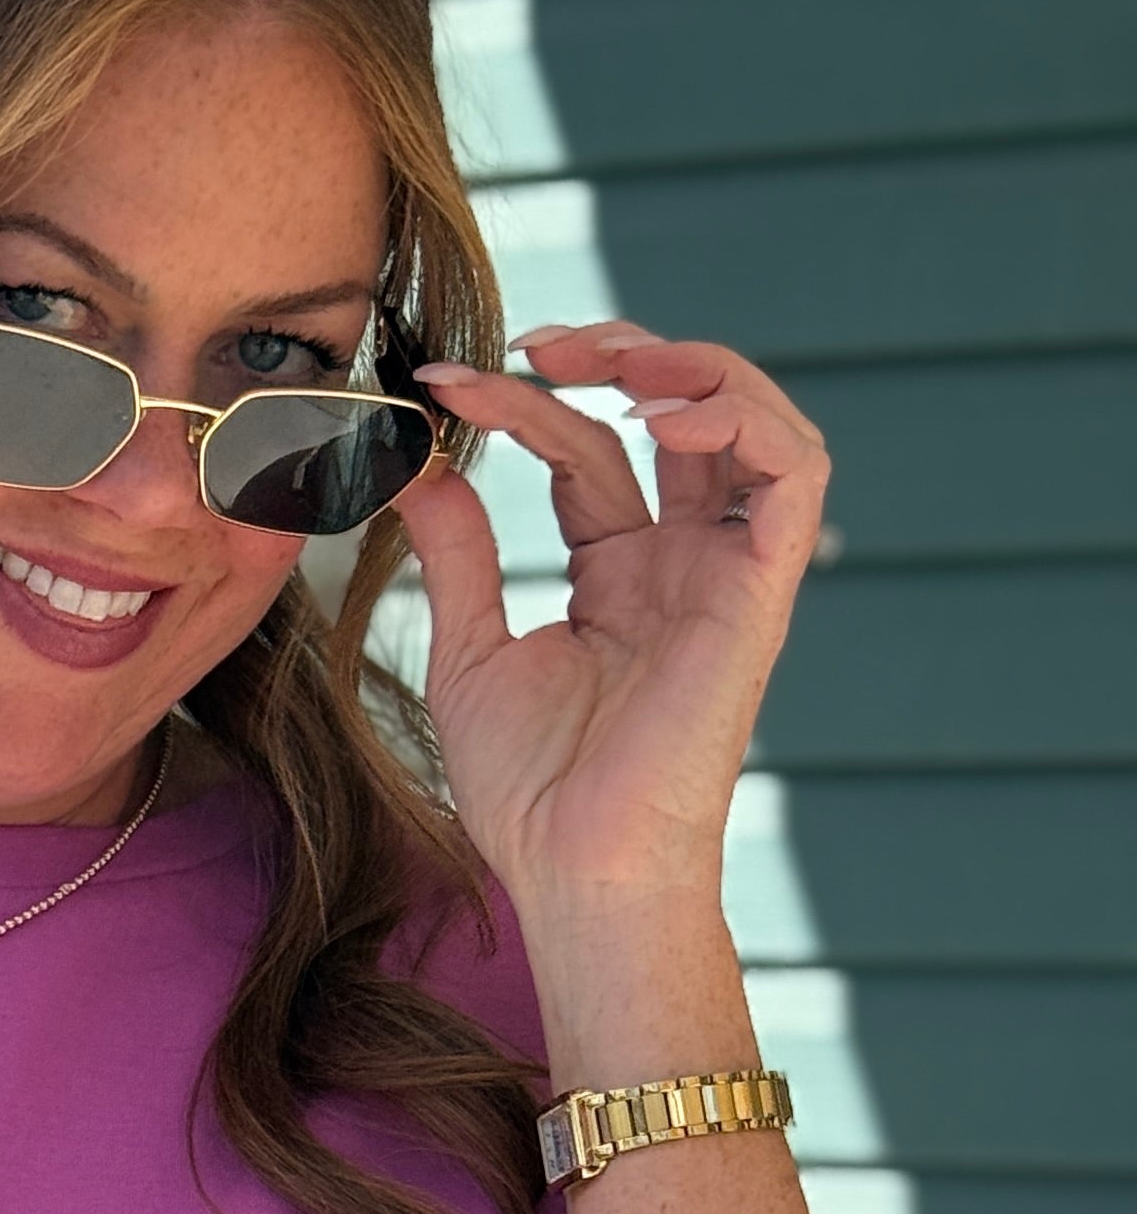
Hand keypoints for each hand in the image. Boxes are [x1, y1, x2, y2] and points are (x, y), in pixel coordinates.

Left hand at [393, 320, 829, 922]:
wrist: (576, 869)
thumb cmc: (529, 793)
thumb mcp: (470, 652)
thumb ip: (459, 554)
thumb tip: (418, 467)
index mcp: (619, 571)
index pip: (583, 449)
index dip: (518, 405)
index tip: (439, 388)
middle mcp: (683, 560)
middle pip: (677, 412)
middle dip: (616, 353)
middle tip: (533, 344)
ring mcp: (726, 573)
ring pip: (752, 421)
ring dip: (687, 366)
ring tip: (600, 359)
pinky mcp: (762, 594)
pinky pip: (795, 474)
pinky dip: (743, 420)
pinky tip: (662, 416)